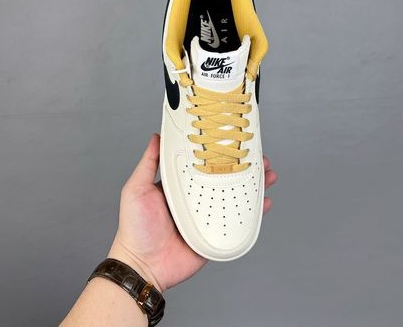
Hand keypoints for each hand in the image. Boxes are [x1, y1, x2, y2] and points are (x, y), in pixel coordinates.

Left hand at [109, 134, 277, 292]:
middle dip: (243, 167)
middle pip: (224, 178)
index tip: (233, 141)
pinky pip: (237, 222)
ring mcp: (206, 216)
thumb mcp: (136, 189)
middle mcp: (195, 198)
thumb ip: (148, 164)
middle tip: (259, 157)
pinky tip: (265, 203)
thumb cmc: (135, 228)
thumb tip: (156, 137)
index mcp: (179, 185)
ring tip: (267, 175)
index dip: (219, 152)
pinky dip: (254, 214)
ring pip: (234, 197)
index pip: (203, 163)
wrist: (142, 265)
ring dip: (252, 186)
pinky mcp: (214, 234)